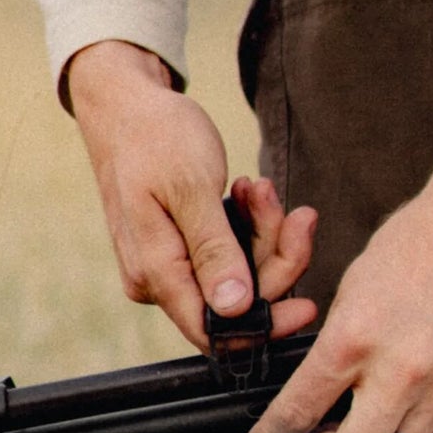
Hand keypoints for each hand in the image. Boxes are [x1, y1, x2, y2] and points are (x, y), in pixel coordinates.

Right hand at [64, 41, 317, 349]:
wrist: (124, 102)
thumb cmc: (153, 134)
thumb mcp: (191, 186)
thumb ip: (214, 251)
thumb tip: (234, 309)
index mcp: (155, 272)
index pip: (214, 330)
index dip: (264, 325)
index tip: (308, 305)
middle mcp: (157, 279)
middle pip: (235, 303)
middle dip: (274, 259)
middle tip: (295, 214)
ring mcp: (168, 266)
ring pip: (237, 275)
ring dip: (263, 234)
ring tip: (259, 188)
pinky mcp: (180, 250)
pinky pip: (227, 255)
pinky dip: (247, 227)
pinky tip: (246, 193)